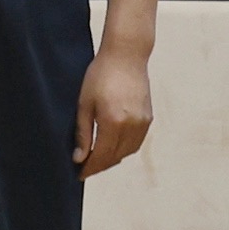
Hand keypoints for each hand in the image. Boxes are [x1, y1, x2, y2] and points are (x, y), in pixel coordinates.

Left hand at [75, 45, 153, 176]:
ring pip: (127, 152)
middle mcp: (131, 125)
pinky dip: (124, 148)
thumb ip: (83, 133)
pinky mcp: (148, 117)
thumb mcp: (85, 103)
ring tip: (98, 159)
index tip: (79, 175)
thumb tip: (79, 158)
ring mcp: (143, 122)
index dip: (90, 168)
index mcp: (113, 122)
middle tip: (86, 168)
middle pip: (115, 157)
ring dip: (113, 159)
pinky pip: (136, 142)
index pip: (101, 156)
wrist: (126, 54)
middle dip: (100, 166)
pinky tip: (113, 146)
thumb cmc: (101, 74)